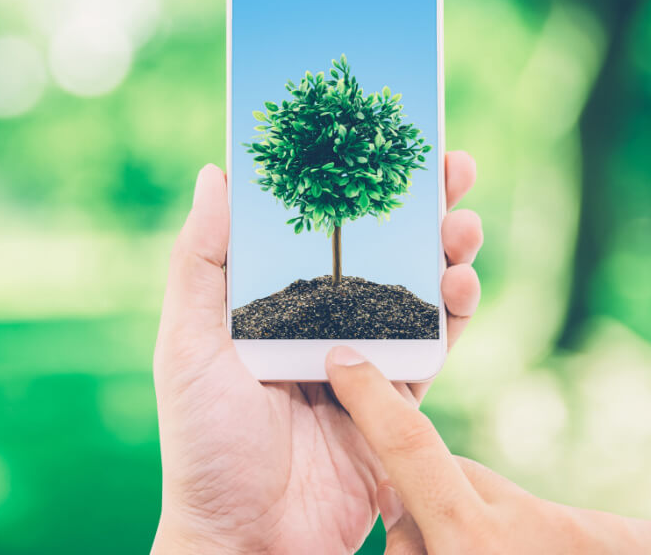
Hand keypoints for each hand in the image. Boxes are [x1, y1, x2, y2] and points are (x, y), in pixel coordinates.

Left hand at [152, 152, 483, 554]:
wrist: (248, 538)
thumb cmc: (204, 441)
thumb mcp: (187, 343)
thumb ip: (201, 261)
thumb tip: (215, 173)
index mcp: (264, 300)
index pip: (312, 225)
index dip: (347, 182)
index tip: (378, 137)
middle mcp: (313, 320)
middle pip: (373, 248)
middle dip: (413, 206)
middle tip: (449, 165)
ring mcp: (358, 357)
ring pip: (413, 289)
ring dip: (444, 251)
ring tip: (462, 223)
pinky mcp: (395, 400)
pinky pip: (434, 347)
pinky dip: (455, 314)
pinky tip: (463, 285)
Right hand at [325, 348, 650, 553]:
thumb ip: (416, 547)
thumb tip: (402, 521)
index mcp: (472, 545)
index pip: (409, 447)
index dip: (372, 398)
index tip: (348, 359)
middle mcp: (526, 528)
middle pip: (459, 480)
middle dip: (438, 508)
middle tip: (446, 549)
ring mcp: (586, 531)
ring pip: (513, 508)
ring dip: (499, 536)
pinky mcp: (643, 540)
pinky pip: (576, 528)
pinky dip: (566, 548)